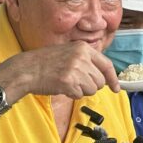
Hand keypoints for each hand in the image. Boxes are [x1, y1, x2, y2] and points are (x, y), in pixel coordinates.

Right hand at [0, 41, 119, 101]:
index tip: (116, 88)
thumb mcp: (68, 52)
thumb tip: (104, 77)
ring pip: (92, 89)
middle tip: (76, 82)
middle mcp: (82, 57)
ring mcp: (76, 69)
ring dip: (81, 90)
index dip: (113, 79)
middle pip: (100, 81)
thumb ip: (86, 61)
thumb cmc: (46, 63)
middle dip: (91, 86)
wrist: (27, 69)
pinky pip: (79, 95)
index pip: (106, 65)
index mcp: (83, 48)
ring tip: (67, 83)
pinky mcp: (69, 82)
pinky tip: (61, 86)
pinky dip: (71, 94)